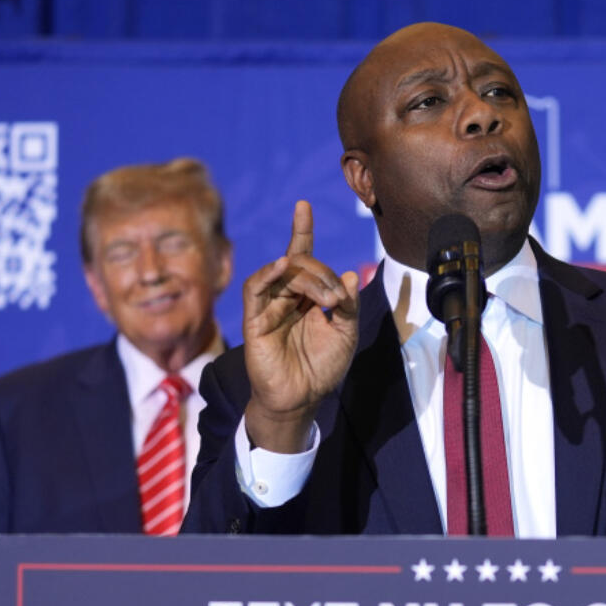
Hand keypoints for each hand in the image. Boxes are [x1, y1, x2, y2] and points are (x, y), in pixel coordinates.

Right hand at [242, 200, 359, 451]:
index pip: (302, 256)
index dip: (302, 230)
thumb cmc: (322, 368)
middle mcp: (285, 297)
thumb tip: (351, 275)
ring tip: (326, 299)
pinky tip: (282, 267)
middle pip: (299, 262)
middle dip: (324, 273)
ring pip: (283, 271)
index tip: (303, 206)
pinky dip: (268, 273)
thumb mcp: (346, 333)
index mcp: (306, 297)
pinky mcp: (254, 320)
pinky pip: (255, 288)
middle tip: (338, 299)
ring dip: (309, 277)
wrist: (301, 400)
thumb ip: (348, 304)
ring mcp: (268, 306)